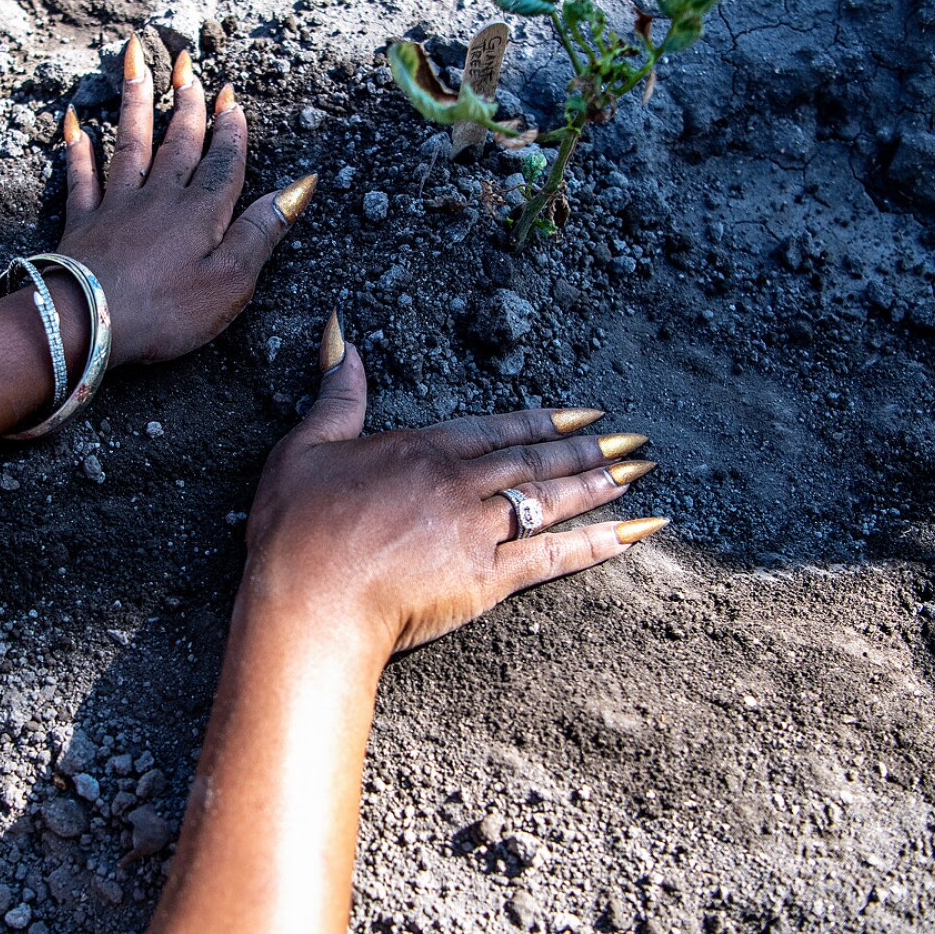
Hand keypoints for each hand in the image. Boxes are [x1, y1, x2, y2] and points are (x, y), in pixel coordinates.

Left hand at [57, 43, 315, 367]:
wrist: (90, 320)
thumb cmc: (165, 310)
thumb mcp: (230, 280)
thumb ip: (261, 232)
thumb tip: (298, 187)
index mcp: (200, 213)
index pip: (222, 163)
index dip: (230, 133)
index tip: (232, 100)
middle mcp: (160, 198)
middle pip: (178, 144)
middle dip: (187, 105)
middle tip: (188, 67)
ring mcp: (118, 207)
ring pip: (131, 145)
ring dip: (136, 104)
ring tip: (137, 64)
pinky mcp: (82, 224)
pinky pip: (80, 178)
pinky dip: (78, 150)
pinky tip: (76, 125)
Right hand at [237, 321, 667, 666]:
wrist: (309, 599)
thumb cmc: (295, 530)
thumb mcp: (305, 446)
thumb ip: (336, 395)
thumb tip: (341, 335)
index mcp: (423, 448)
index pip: (496, 427)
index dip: (542, 420)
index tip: (582, 415)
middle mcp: (460, 482)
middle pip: (534, 459)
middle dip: (587, 449)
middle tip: (631, 442)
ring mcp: (479, 529)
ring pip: (551, 499)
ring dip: (598, 485)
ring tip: (639, 474)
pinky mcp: (488, 578)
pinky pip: (554, 556)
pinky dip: (598, 544)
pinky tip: (633, 533)